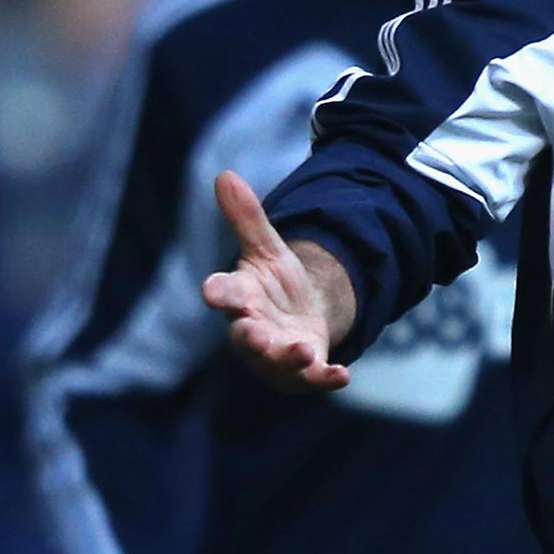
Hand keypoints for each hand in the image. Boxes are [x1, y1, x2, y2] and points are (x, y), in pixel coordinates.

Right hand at [202, 170, 351, 392]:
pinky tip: (341, 374)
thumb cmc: (273, 285)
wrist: (300, 317)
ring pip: (277, 361)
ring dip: (288, 358)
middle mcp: (253, 330)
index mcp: (240, 298)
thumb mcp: (267, 248)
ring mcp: (276, 354)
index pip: (224, 294)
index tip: (212, 291)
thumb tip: (224, 174)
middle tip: (254, 333)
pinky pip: (312, 378)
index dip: (218, 292)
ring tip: (302, 351)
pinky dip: (324, 377)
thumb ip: (247, 218)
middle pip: (246, 336)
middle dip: (250, 336)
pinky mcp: (303, 370)